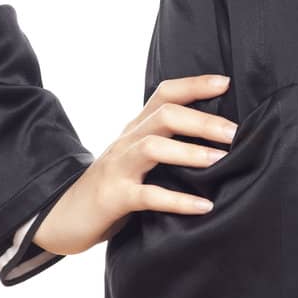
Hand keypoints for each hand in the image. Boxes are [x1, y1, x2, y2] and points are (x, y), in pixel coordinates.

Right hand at [31, 74, 237, 254]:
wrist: (63, 214)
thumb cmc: (112, 184)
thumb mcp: (136, 157)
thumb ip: (165, 142)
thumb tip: (213, 138)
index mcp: (136, 127)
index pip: (164, 94)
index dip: (194, 84)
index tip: (226, 83)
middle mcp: (127, 140)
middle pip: (164, 115)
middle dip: (201, 120)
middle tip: (235, 132)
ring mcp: (119, 168)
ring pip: (153, 148)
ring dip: (189, 152)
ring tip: (220, 160)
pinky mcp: (114, 197)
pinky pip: (147, 196)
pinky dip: (177, 200)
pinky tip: (203, 206)